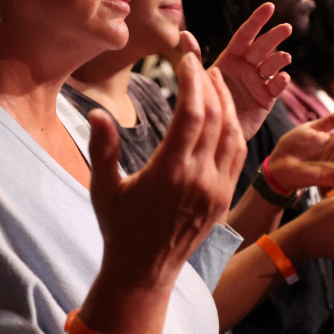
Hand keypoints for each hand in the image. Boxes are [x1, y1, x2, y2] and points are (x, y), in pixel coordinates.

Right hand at [89, 53, 244, 290]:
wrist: (145, 272)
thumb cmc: (119, 229)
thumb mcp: (103, 189)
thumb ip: (103, 149)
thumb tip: (97, 111)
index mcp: (168, 173)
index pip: (192, 115)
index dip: (193, 82)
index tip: (188, 61)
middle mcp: (198, 180)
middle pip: (216, 118)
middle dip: (210, 85)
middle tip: (200, 63)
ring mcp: (215, 190)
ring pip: (232, 135)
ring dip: (227, 104)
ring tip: (216, 80)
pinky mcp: (223, 199)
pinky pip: (237, 156)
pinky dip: (234, 129)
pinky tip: (225, 114)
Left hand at [203, 3, 293, 139]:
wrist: (213, 131)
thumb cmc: (205, 101)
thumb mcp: (199, 77)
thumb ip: (193, 56)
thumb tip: (183, 32)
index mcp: (231, 57)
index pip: (246, 35)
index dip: (257, 21)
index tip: (269, 7)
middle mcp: (247, 66)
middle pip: (262, 47)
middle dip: (274, 36)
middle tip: (286, 28)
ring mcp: (258, 81)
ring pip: (272, 65)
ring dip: (279, 59)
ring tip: (284, 57)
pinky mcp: (266, 98)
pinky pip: (275, 87)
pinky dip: (281, 81)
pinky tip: (282, 78)